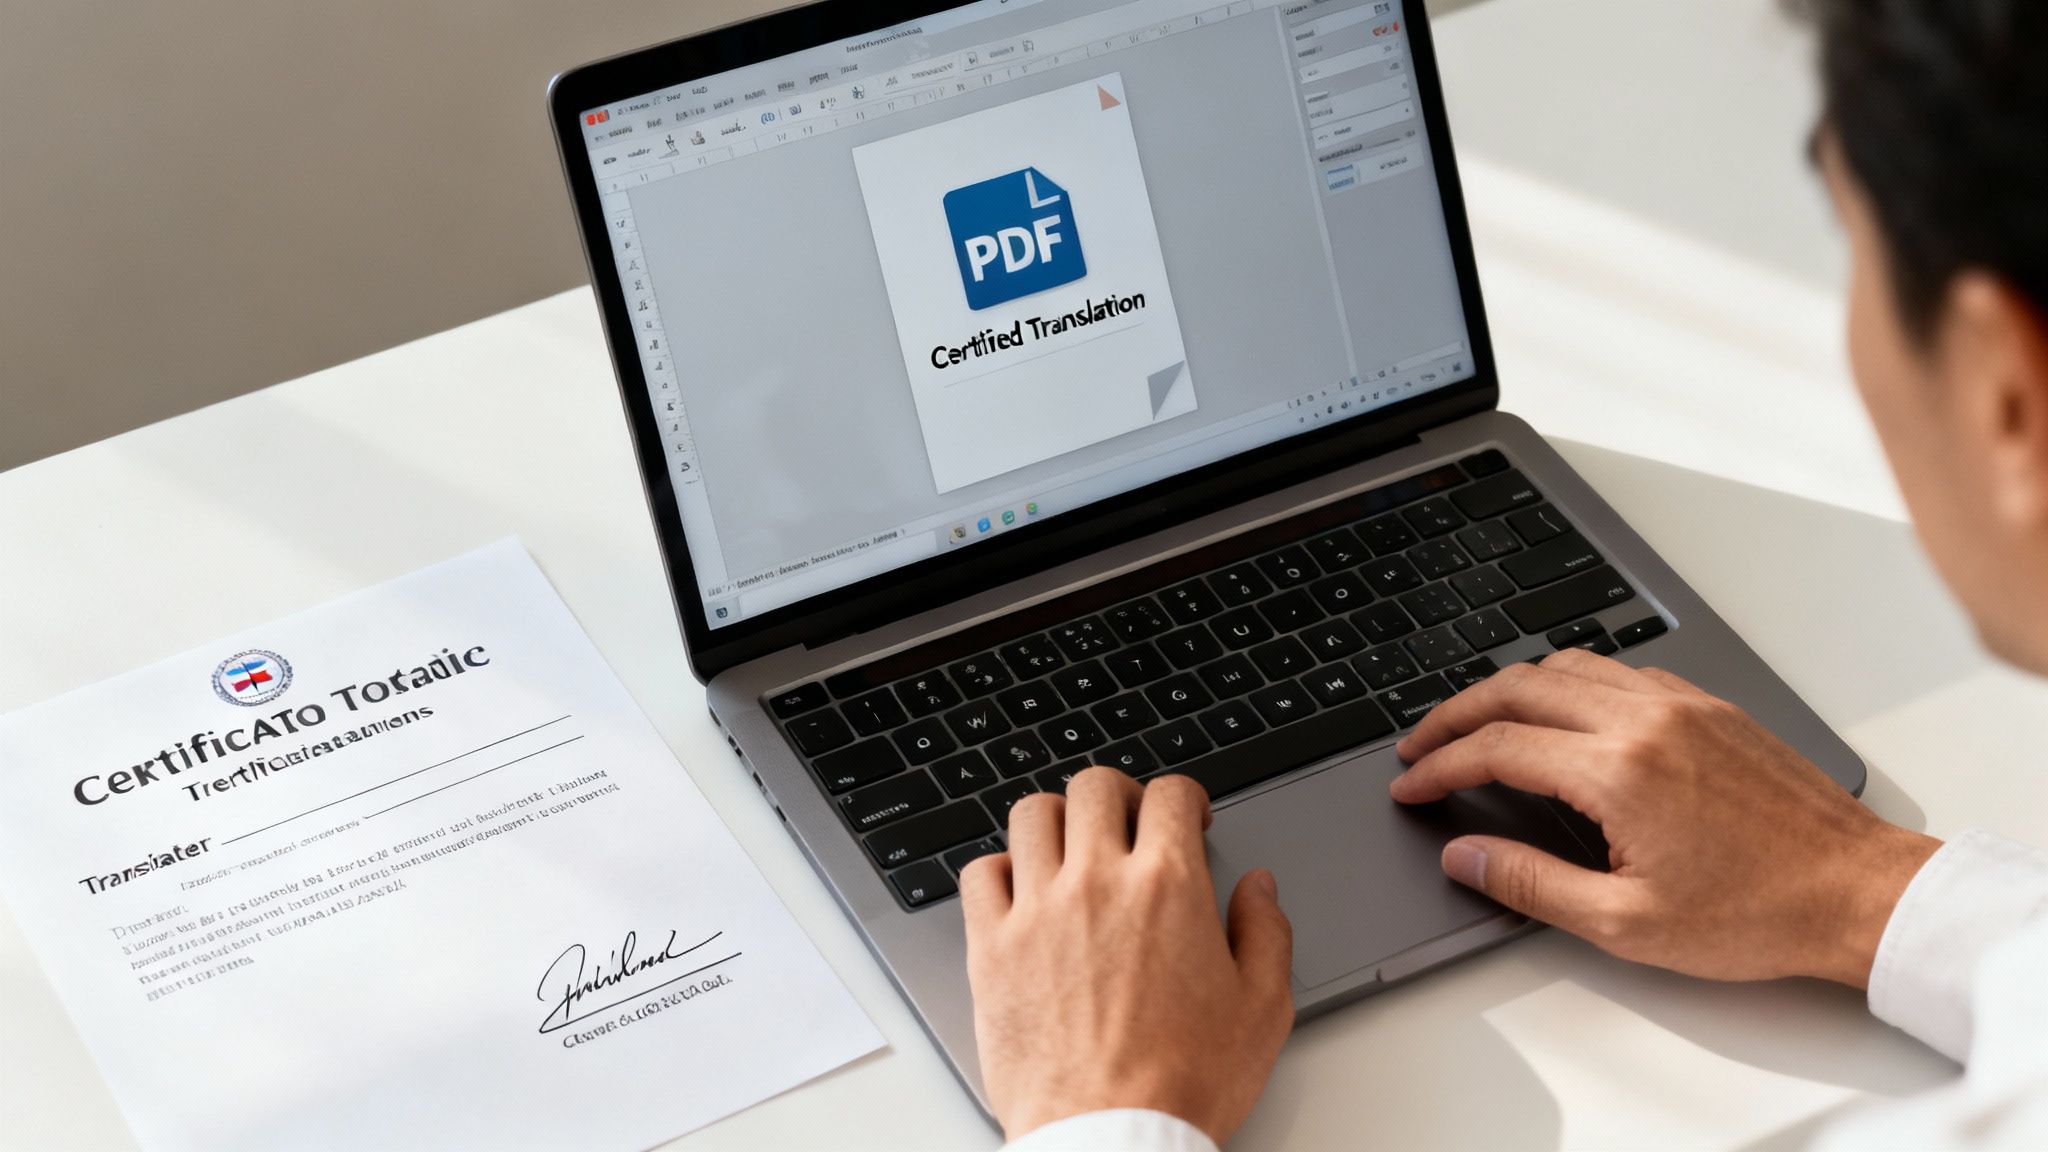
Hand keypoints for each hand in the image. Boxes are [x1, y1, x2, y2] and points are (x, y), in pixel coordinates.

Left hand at [960, 767, 1292, 1144]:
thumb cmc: (1184, 1082)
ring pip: (1032, 814)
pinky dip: (1001, 870)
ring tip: (1072, 848)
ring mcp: (1037, 910)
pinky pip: (981, 873)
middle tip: (1129, 823)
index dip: (1184, 796)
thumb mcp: (1263, 1009)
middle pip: (1094, 786)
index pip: (1170, 794)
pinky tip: (1023, 892)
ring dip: (1057, 820)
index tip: (1186, 815)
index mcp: (1168, 887)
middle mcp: (1098, 882)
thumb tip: (1258, 888)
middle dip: (1119, 795)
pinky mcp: (992, 948)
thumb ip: (1266, 933)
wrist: (1112, 1136)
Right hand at [1389, 650, 1939, 986]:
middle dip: (1455, 713)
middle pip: (1518, 686)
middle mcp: (1645, 719)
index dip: (1440, 765)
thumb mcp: (1627, 924)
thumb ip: (1531, 884)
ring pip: (1565, 665)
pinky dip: (1565, 681)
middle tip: (1420, 745)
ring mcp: (1680, 704)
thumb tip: (1464, 855)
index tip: (1411, 787)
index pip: (1498, 747)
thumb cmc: (1758, 914)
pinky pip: (1615, 671)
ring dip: (1507, 688)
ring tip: (1475, 723)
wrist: (1858, 893)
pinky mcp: (1708, 705)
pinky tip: (1555, 713)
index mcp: (1620, 771)